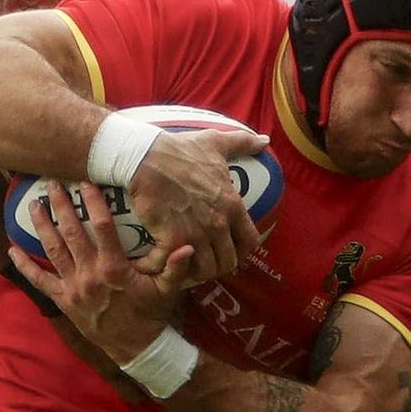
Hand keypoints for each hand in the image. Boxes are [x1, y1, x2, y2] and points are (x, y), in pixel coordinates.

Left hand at [8, 180, 194, 366]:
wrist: (135, 348)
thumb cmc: (151, 315)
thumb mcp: (167, 290)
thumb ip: (175, 267)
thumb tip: (188, 246)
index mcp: (114, 268)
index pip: (103, 228)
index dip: (95, 203)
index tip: (87, 181)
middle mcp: (90, 275)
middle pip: (72, 233)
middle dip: (61, 206)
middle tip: (51, 183)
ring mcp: (73, 288)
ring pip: (53, 251)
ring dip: (42, 227)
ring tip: (32, 205)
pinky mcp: (63, 300)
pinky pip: (40, 282)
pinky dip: (25, 266)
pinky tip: (11, 250)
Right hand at [127, 127, 262, 282]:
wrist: (146, 157)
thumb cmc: (180, 150)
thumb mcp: (215, 142)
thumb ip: (242, 143)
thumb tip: (264, 140)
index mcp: (232, 204)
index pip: (250, 242)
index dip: (242, 251)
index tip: (230, 251)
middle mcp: (218, 223)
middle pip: (228, 263)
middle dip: (218, 266)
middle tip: (205, 261)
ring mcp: (196, 234)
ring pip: (205, 270)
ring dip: (195, 271)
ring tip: (185, 265)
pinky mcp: (172, 239)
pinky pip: (175, 267)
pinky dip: (166, 268)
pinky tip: (159, 263)